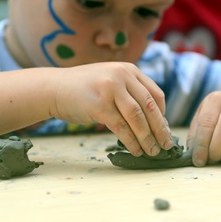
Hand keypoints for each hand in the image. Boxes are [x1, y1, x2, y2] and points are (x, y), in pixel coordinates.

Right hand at [52, 62, 173, 156]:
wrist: (53, 88)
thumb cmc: (84, 89)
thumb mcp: (110, 80)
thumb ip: (129, 92)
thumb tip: (153, 120)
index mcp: (129, 70)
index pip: (155, 94)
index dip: (163, 115)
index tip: (165, 130)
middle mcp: (122, 76)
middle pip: (149, 107)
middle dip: (160, 129)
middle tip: (167, 145)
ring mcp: (110, 90)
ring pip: (137, 118)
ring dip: (148, 138)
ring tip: (153, 151)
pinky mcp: (99, 105)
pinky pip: (121, 127)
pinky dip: (131, 141)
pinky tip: (136, 151)